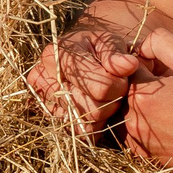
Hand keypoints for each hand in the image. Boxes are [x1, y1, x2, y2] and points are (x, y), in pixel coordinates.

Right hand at [26, 26, 142, 137]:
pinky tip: (98, 106)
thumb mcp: (108, 40)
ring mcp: (45, 100)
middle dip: (112, 101)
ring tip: (107, 95)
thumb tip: (129, 65)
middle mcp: (43, 79)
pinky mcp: (53, 118)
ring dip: (104, 113)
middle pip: (93, 109)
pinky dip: (96, 124)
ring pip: (87, 123)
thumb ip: (116, 53)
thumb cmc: (97, 45)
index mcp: (55, 55)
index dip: (120, 85)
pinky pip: (82, 132)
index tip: (123, 76)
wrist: (83, 52)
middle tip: (116, 87)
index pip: (101, 88)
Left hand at [120, 30, 172, 168]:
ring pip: (127, 111)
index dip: (147, 62)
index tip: (167, 68)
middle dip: (142, 82)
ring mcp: (138, 142)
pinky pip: (134, 132)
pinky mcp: (146, 156)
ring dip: (142, 103)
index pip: (127, 66)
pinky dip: (146, 123)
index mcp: (141, 95)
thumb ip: (162, 42)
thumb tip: (141, 45)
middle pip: (124, 90)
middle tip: (172, 85)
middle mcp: (133, 121)